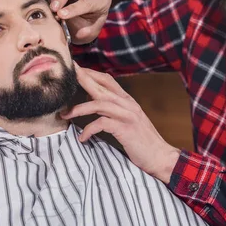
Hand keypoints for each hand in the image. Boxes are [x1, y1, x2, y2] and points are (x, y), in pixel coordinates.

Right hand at [47, 0, 111, 43]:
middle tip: (53, 8)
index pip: (88, 1)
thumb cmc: (85, 28)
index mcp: (102, 0)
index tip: (60, 15)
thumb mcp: (83, 31)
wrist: (83, 25)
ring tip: (51, 4)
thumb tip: (57, 12)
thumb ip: (72, 22)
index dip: (73, 8)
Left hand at [61, 63, 180, 183]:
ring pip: (99, 103)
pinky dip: (89, 129)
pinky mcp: (125, 129)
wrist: (160, 156)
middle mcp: (127, 104)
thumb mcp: (127, 119)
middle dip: (83, 79)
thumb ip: (112, 108)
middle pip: (101, 86)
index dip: (91, 73)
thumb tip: (91, 98)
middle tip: (67, 74)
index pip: (107, 80)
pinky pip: (102, 124)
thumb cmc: (141, 140)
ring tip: (65, 114)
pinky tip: (82, 138)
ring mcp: (127, 115)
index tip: (75, 69)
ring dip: (79, 108)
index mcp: (127, 100)